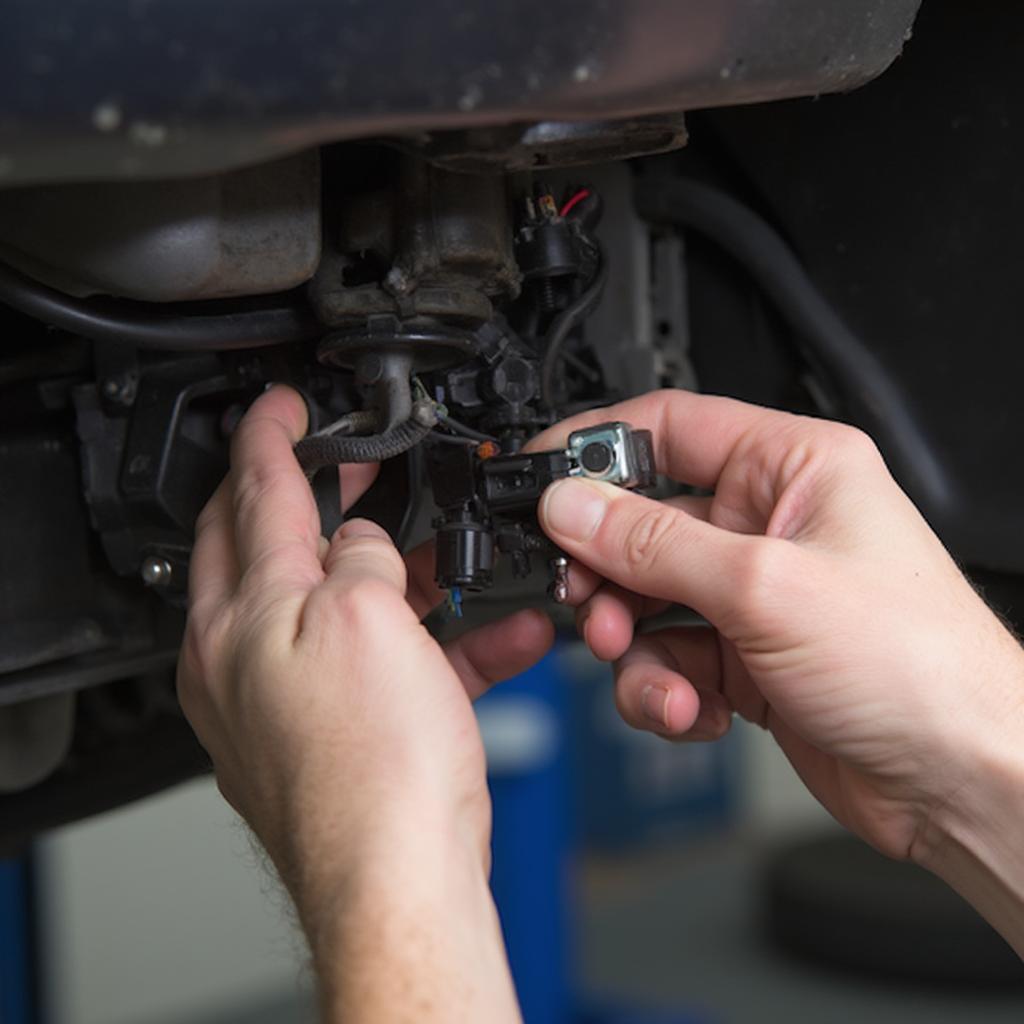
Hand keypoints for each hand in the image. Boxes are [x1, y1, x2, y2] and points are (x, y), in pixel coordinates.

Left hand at [177, 385, 547, 1021]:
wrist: (399, 883)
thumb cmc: (372, 769)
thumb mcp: (367, 616)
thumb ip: (356, 555)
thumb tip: (356, 537)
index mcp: (241, 614)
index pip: (249, 493)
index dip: (269, 434)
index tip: (278, 405)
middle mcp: (247, 657)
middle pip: (280, 547)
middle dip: (324, 497)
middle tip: (359, 468)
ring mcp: (288, 699)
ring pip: (347, 606)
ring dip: (406, 574)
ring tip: (458, 555)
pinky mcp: (338, 734)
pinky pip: (391, 665)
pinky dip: (440, 643)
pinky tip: (502, 634)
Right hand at [532, 389, 1023, 869]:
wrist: (962, 781)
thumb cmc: (920, 664)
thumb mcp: (766, 587)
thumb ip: (652, 544)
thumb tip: (572, 507)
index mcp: (792, 467)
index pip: (669, 428)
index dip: (596, 450)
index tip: (541, 479)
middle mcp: (769, 524)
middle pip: (643, 523)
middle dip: (608, 571)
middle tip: (588, 601)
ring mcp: (753, 594)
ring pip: (645, 601)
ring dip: (634, 645)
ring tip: (651, 672)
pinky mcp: (743, 657)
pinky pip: (667, 658)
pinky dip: (664, 689)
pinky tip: (692, 710)